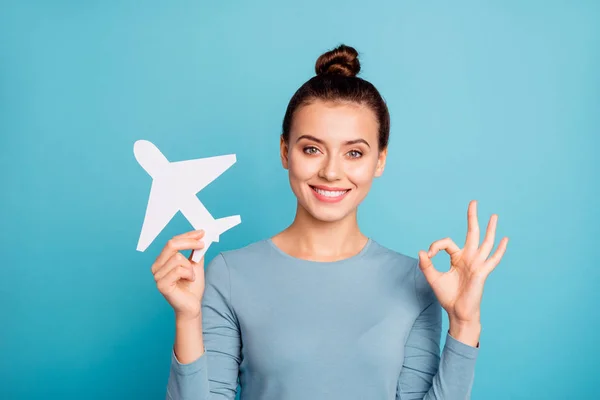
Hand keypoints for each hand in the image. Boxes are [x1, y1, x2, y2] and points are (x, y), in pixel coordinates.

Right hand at [151, 229, 206, 320]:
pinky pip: (178, 270)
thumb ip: (195, 251)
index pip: (172, 241)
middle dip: (190, 242)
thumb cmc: (192, 287)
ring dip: (190, 267)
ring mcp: (157, 276)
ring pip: (177, 258)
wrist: (192, 306)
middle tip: (202, 244)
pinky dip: (189, 274)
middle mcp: (156, 266)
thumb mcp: (196, 264)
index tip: (201, 232)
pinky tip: (189, 281)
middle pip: (171, 244)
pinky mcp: (161, 284)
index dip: (188, 235)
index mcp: (162, 260)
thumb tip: (201, 235)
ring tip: (191, 276)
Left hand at [418, 200, 508, 324]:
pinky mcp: (482, 272)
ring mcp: (477, 264)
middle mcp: (469, 258)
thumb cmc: (448, 296)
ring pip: (485, 242)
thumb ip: (426, 265)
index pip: (447, 243)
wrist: (457, 312)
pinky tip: (505, 239)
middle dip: (472, 217)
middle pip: (472, 233)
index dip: (436, 245)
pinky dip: (499, 250)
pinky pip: (492, 259)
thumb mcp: (433, 278)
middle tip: (474, 202)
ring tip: (494, 215)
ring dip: (490, 229)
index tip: (428, 254)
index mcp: (457, 258)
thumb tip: (421, 251)